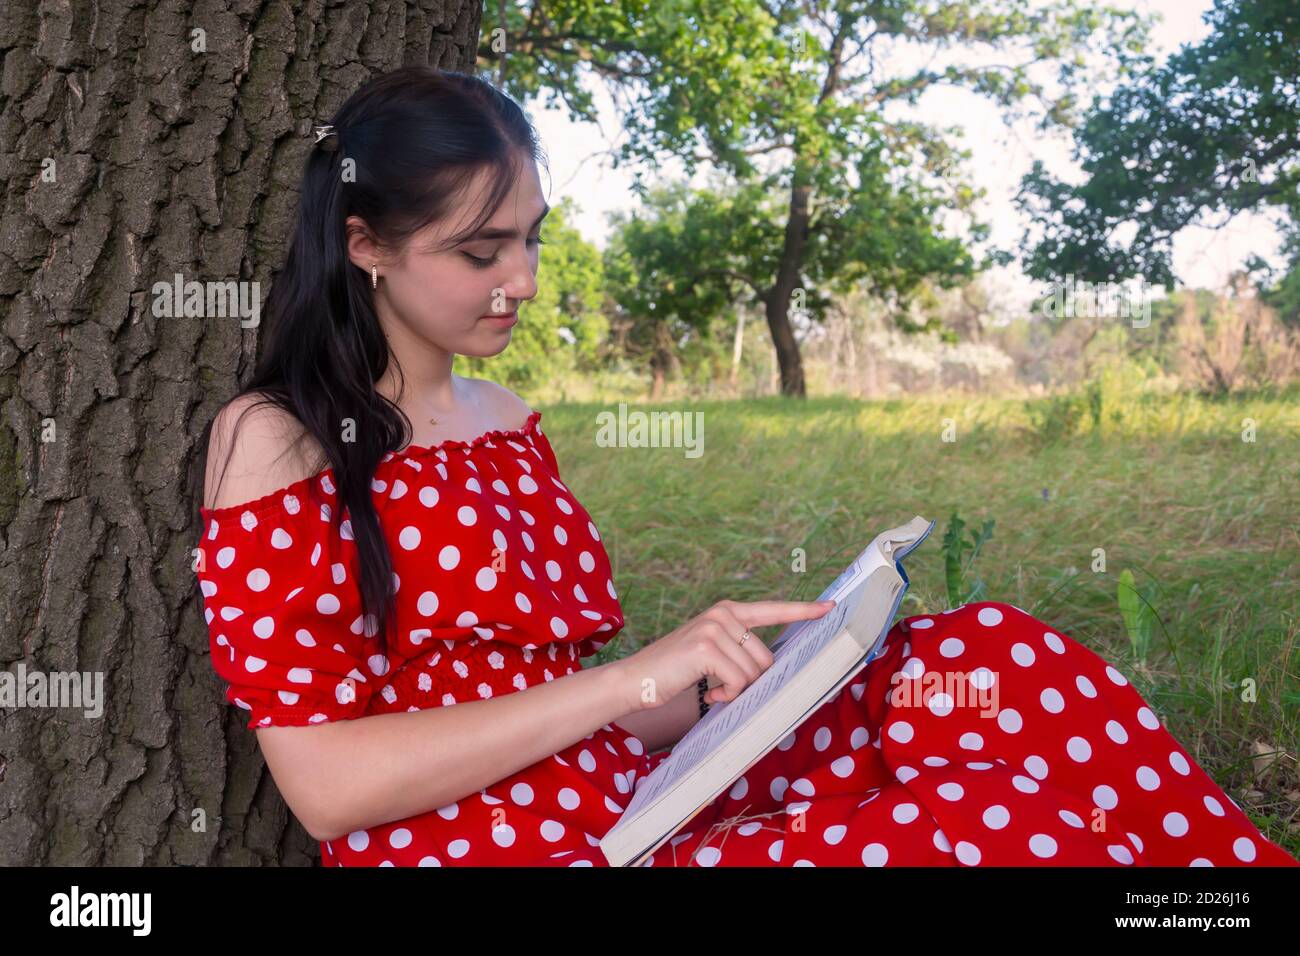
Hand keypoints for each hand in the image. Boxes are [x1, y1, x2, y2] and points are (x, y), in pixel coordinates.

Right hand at [612, 598, 836, 712]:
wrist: (637, 679)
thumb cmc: (676, 671)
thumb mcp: (711, 652)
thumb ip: (739, 650)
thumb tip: (772, 669)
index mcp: (727, 611)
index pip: (773, 609)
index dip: (803, 610)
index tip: (830, 607)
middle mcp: (723, 614)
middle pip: (766, 658)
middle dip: (751, 681)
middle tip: (723, 686)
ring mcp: (714, 628)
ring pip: (754, 672)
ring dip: (737, 690)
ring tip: (712, 687)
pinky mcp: (707, 647)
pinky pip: (739, 681)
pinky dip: (726, 695)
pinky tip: (708, 692)